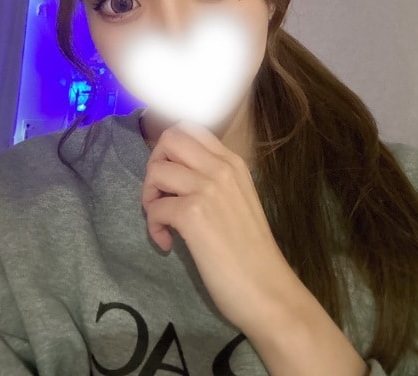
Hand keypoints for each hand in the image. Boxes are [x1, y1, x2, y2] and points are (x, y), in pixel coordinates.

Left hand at [141, 120, 297, 334]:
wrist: (267, 289)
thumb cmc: (252, 250)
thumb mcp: (238, 198)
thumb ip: (213, 179)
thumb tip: (178, 173)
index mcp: (232, 162)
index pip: (189, 128)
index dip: (169, 148)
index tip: (170, 176)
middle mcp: (221, 167)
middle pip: (170, 138)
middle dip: (155, 164)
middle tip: (161, 193)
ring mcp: (207, 188)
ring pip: (156, 170)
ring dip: (149, 196)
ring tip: (162, 221)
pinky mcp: (193, 214)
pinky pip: (154, 208)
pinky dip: (153, 227)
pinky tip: (167, 244)